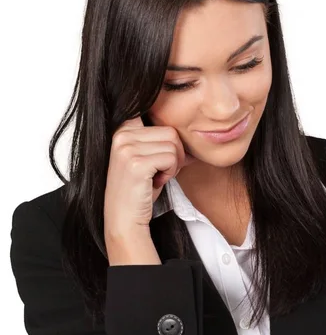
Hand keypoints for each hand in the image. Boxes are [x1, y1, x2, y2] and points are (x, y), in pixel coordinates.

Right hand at [104, 115, 197, 237]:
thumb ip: (163, 141)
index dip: (168, 136)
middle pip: (171, 131)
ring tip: (157, 176)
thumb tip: (195, 132)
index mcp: (122, 129)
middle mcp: (121, 135)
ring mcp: (127, 148)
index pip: (156, 115)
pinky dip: (171, 172)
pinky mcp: (136, 163)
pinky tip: (156, 182)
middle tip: (163, 171)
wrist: (124, 219)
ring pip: (174, 144)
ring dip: (173, 164)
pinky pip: (171, 158)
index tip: (164, 154)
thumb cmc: (139, 190)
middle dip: (176, 153)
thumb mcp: (149, 159)